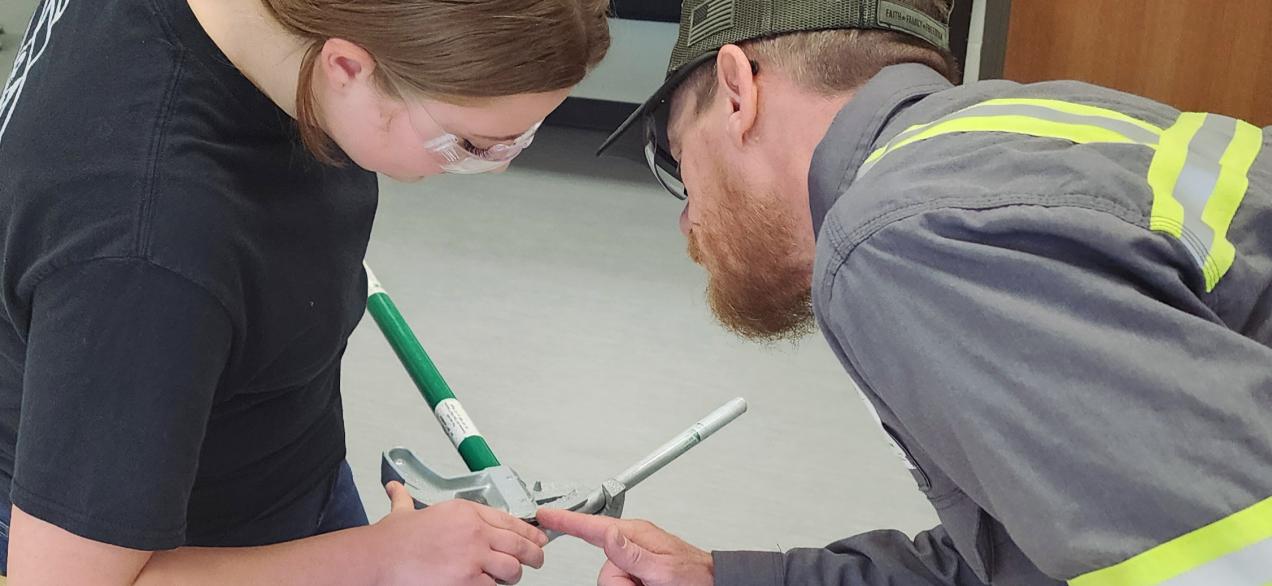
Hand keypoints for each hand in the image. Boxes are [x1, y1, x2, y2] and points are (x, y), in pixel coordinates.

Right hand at [373, 481, 548, 585]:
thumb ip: (406, 499)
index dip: (529, 531)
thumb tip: (395, 489)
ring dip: (513, 575)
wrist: (379, 558)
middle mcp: (474, 531)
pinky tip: (486, 585)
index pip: (510, 519)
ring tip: (510, 577)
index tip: (537, 537)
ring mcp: (473, 557)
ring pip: (513, 568)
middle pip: (520, 544)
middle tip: (537, 560)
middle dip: (534, 554)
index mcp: (465, 511)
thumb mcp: (405, 511)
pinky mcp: (468, 580)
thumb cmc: (392, 539)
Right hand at [536, 509, 712, 585]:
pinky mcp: (636, 574)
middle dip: (621, 584)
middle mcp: (631, 545)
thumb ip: (632, 552)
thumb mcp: (662, 566)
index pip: (593, 526)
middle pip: (604, 570)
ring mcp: (633, 561)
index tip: (546, 516)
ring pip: (611, 582)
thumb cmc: (693, 575)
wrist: (711, 584)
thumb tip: (608, 533)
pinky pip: (619, 585)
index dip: (566, 521)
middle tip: (645, 585)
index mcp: (635, 534)